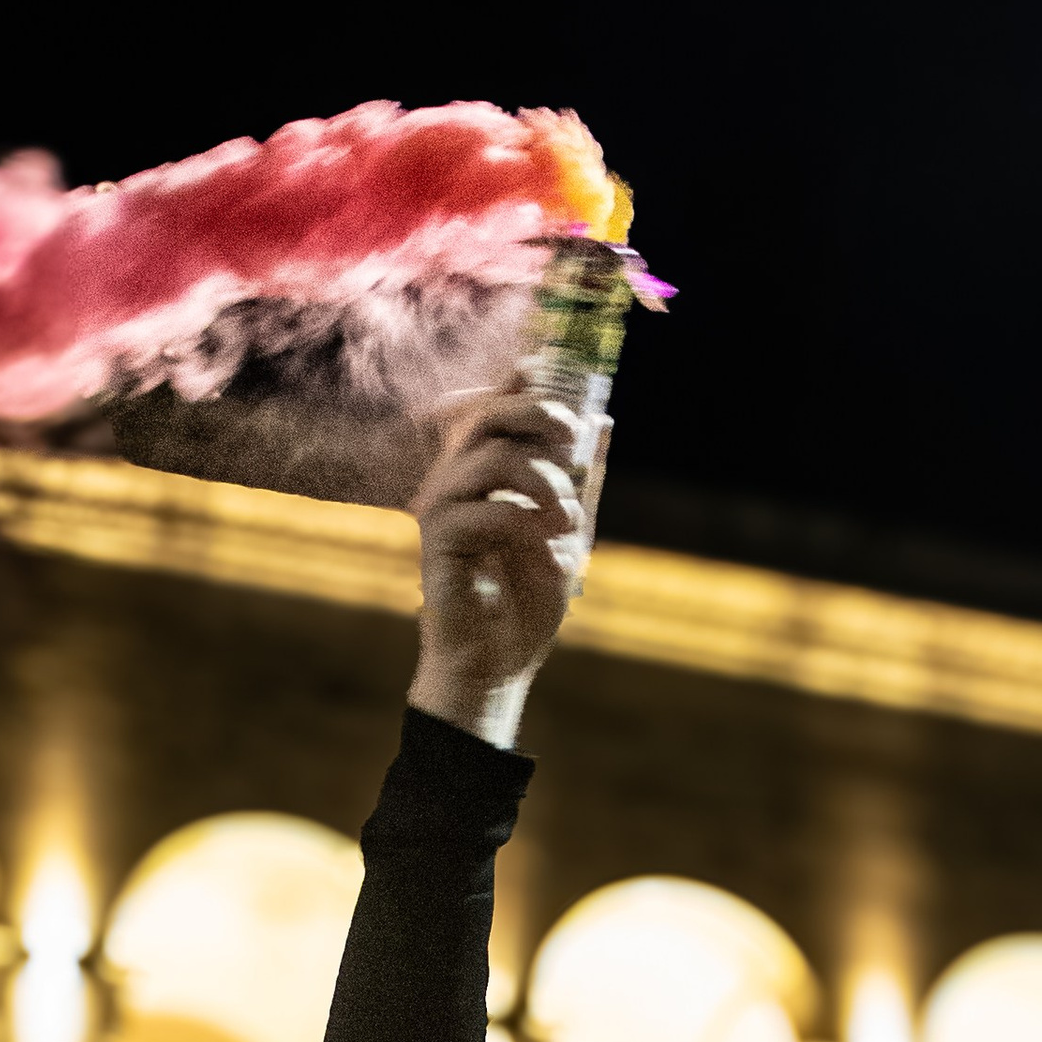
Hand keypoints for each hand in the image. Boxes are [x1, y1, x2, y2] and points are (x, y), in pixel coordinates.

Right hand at [407, 385, 590, 745]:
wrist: (495, 666)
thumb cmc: (524, 606)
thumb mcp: (566, 535)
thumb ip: (579, 481)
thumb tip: (603, 421)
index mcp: (485, 475)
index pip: (496, 407)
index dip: (524, 381)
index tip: (558, 375)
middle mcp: (458, 483)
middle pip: (487, 416)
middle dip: (538, 415)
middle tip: (572, 440)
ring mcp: (443, 509)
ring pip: (491, 457)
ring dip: (542, 480)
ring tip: (566, 519)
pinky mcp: (439, 542)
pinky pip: (486, 510)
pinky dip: (525, 522)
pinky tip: (546, 546)